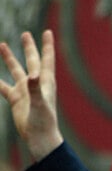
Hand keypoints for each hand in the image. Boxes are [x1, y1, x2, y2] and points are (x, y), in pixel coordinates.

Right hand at [0, 30, 63, 157]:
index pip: (47, 60)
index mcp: (46, 82)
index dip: (47, 46)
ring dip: (9, 58)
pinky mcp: (16, 99)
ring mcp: (25, 91)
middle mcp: (36, 84)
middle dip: (29, 47)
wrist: (39, 138)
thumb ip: (36, 88)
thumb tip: (33, 74)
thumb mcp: (40, 104)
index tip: (48, 32)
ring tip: (1, 45)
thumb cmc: (44, 122)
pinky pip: (2, 86)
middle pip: (32, 61)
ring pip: (15, 70)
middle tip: (25, 34)